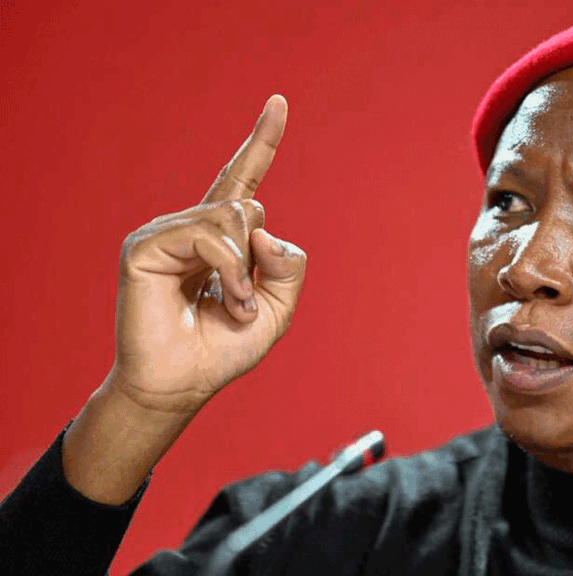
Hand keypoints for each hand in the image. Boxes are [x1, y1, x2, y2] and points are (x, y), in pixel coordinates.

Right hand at [110, 94, 305, 414]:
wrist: (181, 384)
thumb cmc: (222, 348)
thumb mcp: (277, 309)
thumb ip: (287, 268)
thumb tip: (265, 231)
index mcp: (223, 237)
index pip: (244, 179)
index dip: (262, 142)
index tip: (279, 102)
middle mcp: (194, 226)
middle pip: (250, 206)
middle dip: (260, 260)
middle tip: (243, 303)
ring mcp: (167, 233)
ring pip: (234, 218)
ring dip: (245, 273)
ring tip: (232, 307)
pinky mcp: (145, 245)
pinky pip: (209, 236)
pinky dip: (228, 273)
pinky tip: (220, 301)